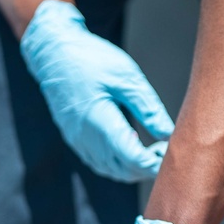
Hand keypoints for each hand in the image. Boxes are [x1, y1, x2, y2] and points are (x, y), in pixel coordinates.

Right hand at [20, 1, 172, 181]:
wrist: (53, 53)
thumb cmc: (92, 59)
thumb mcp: (126, 78)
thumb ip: (148, 109)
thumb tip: (168, 133)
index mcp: (101, 123)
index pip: (133, 159)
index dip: (154, 163)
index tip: (170, 151)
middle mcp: (87, 138)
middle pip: (123, 170)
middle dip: (147, 167)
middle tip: (165, 149)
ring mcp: (78, 141)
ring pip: (110, 170)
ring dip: (132, 168)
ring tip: (151, 150)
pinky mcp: (74, 138)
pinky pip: (98, 162)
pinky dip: (117, 163)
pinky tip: (129, 146)